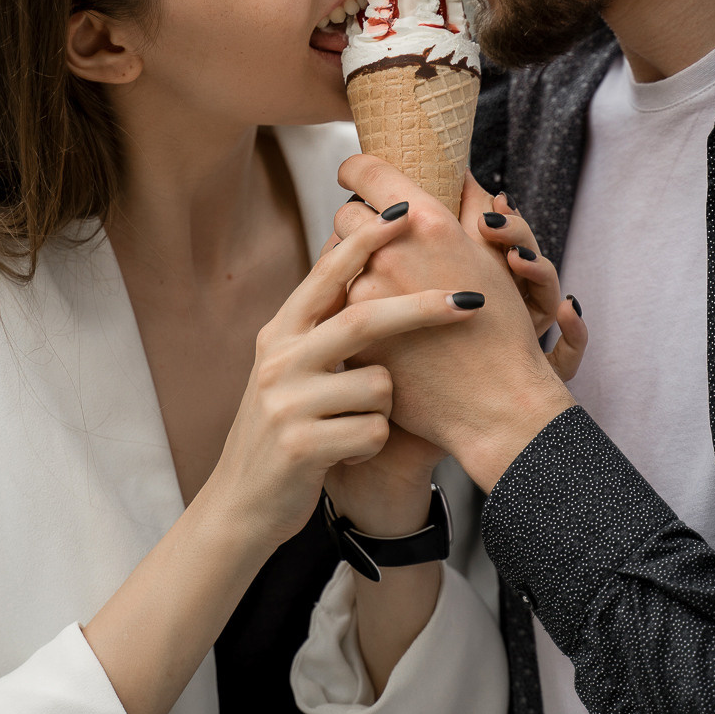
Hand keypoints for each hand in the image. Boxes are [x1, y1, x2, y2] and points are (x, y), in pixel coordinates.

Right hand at [306, 226, 443, 535]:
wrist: (242, 503)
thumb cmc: (285, 429)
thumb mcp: (290, 369)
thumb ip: (320, 325)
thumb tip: (351, 258)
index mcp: (280, 333)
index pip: (327, 273)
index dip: (367, 240)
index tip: (405, 210)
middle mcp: (279, 360)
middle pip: (365, 319)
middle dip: (424, 307)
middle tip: (471, 299)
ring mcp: (287, 403)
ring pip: (379, 385)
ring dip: (384, 408)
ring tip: (353, 425)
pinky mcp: (302, 445)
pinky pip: (373, 430)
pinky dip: (372, 443)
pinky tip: (346, 453)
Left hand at [333, 157, 574, 493]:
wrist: (494, 404)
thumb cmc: (503, 329)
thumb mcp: (493, 257)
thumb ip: (470, 207)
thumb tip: (459, 172)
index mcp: (427, 223)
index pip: (367, 171)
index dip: (356, 170)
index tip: (353, 175)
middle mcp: (391, 251)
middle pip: (345, 216)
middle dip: (357, 224)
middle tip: (373, 238)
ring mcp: (365, 293)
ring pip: (334, 263)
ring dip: (351, 268)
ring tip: (378, 283)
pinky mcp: (351, 333)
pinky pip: (334, 304)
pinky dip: (349, 305)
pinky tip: (372, 320)